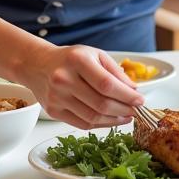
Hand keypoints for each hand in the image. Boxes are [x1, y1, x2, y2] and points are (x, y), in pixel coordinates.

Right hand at [28, 45, 143, 128]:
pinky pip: (82, 123)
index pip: (107, 84)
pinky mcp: (53, 111)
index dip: (126, 96)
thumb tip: (134, 90)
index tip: (140, 100)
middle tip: (136, 111)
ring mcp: (57, 97)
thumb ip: (115, 72)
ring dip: (114, 120)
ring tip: (126, 116)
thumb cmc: (70, 58)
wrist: (37, 64)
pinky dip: (100, 124)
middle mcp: (64, 79)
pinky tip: (111, 120)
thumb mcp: (95, 55)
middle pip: (101, 103)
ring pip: (92, 117)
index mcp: (78, 60)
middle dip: (124, 110)